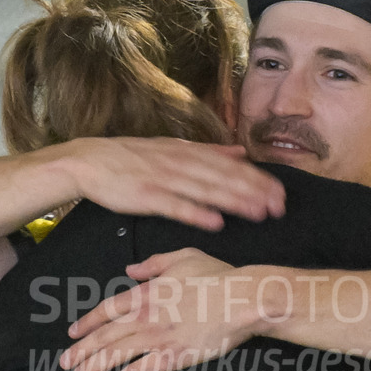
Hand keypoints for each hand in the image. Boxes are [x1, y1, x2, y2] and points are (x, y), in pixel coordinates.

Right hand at [60, 137, 285, 230]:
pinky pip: (176, 206)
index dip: (257, 179)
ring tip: (259, 213)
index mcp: (188, 153)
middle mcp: (181, 164)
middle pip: (224, 178)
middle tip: (279, 207)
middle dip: (254, 192)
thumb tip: (241, 152)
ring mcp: (164, 180)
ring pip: (206, 191)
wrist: (90, 161)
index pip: (231, 166)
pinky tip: (216, 222)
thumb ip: (208, 152)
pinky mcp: (147, 197)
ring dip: (234, 202)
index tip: (281, 192)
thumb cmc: (131, 158)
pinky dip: (196, 213)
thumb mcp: (172, 148)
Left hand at [61, 248, 257, 370]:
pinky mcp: (172, 356)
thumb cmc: (217, 277)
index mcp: (147, 292)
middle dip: (82, 349)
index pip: (108, 309)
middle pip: (105, 335)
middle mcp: (146, 316)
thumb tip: (131, 269)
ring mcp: (158, 337)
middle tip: (66, 362)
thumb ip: (154, 263)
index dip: (88, 322)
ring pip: (116, 354)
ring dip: (93, 366)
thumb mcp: (184, 257)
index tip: (73, 332)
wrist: (241, 299)